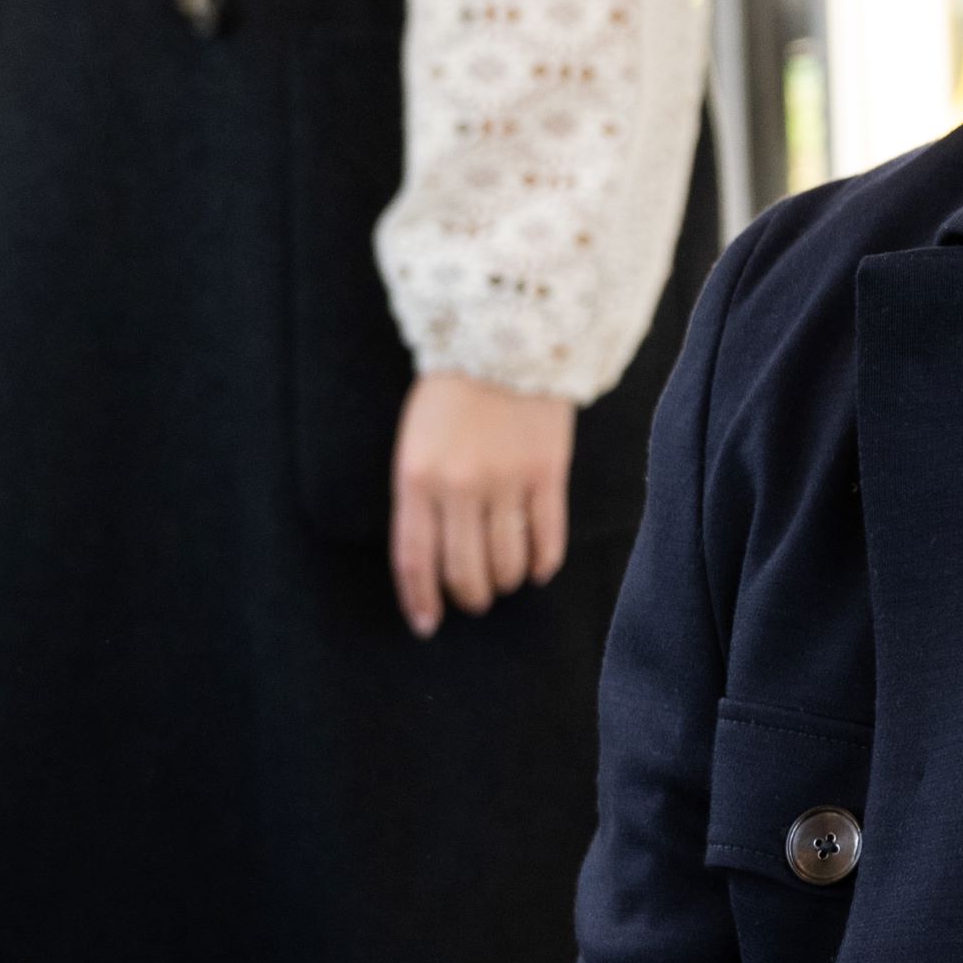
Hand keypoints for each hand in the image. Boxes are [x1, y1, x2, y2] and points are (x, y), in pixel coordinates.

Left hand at [389, 373, 574, 635]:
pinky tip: (538, 568)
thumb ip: (420, 498)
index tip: (427, 624)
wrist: (504, 337)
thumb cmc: (452, 394)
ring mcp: (507, 480)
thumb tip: (433, 559)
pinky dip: (542, 563)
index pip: (415, 558)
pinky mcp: (548, 472)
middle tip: (474, 600)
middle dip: (468, 597)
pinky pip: (546, 537)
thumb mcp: (416, 443)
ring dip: (505, 581)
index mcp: (417, 478)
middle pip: (464, 570)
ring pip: (506, 561)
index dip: (421, 599)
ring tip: (505, 580)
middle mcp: (460, 486)